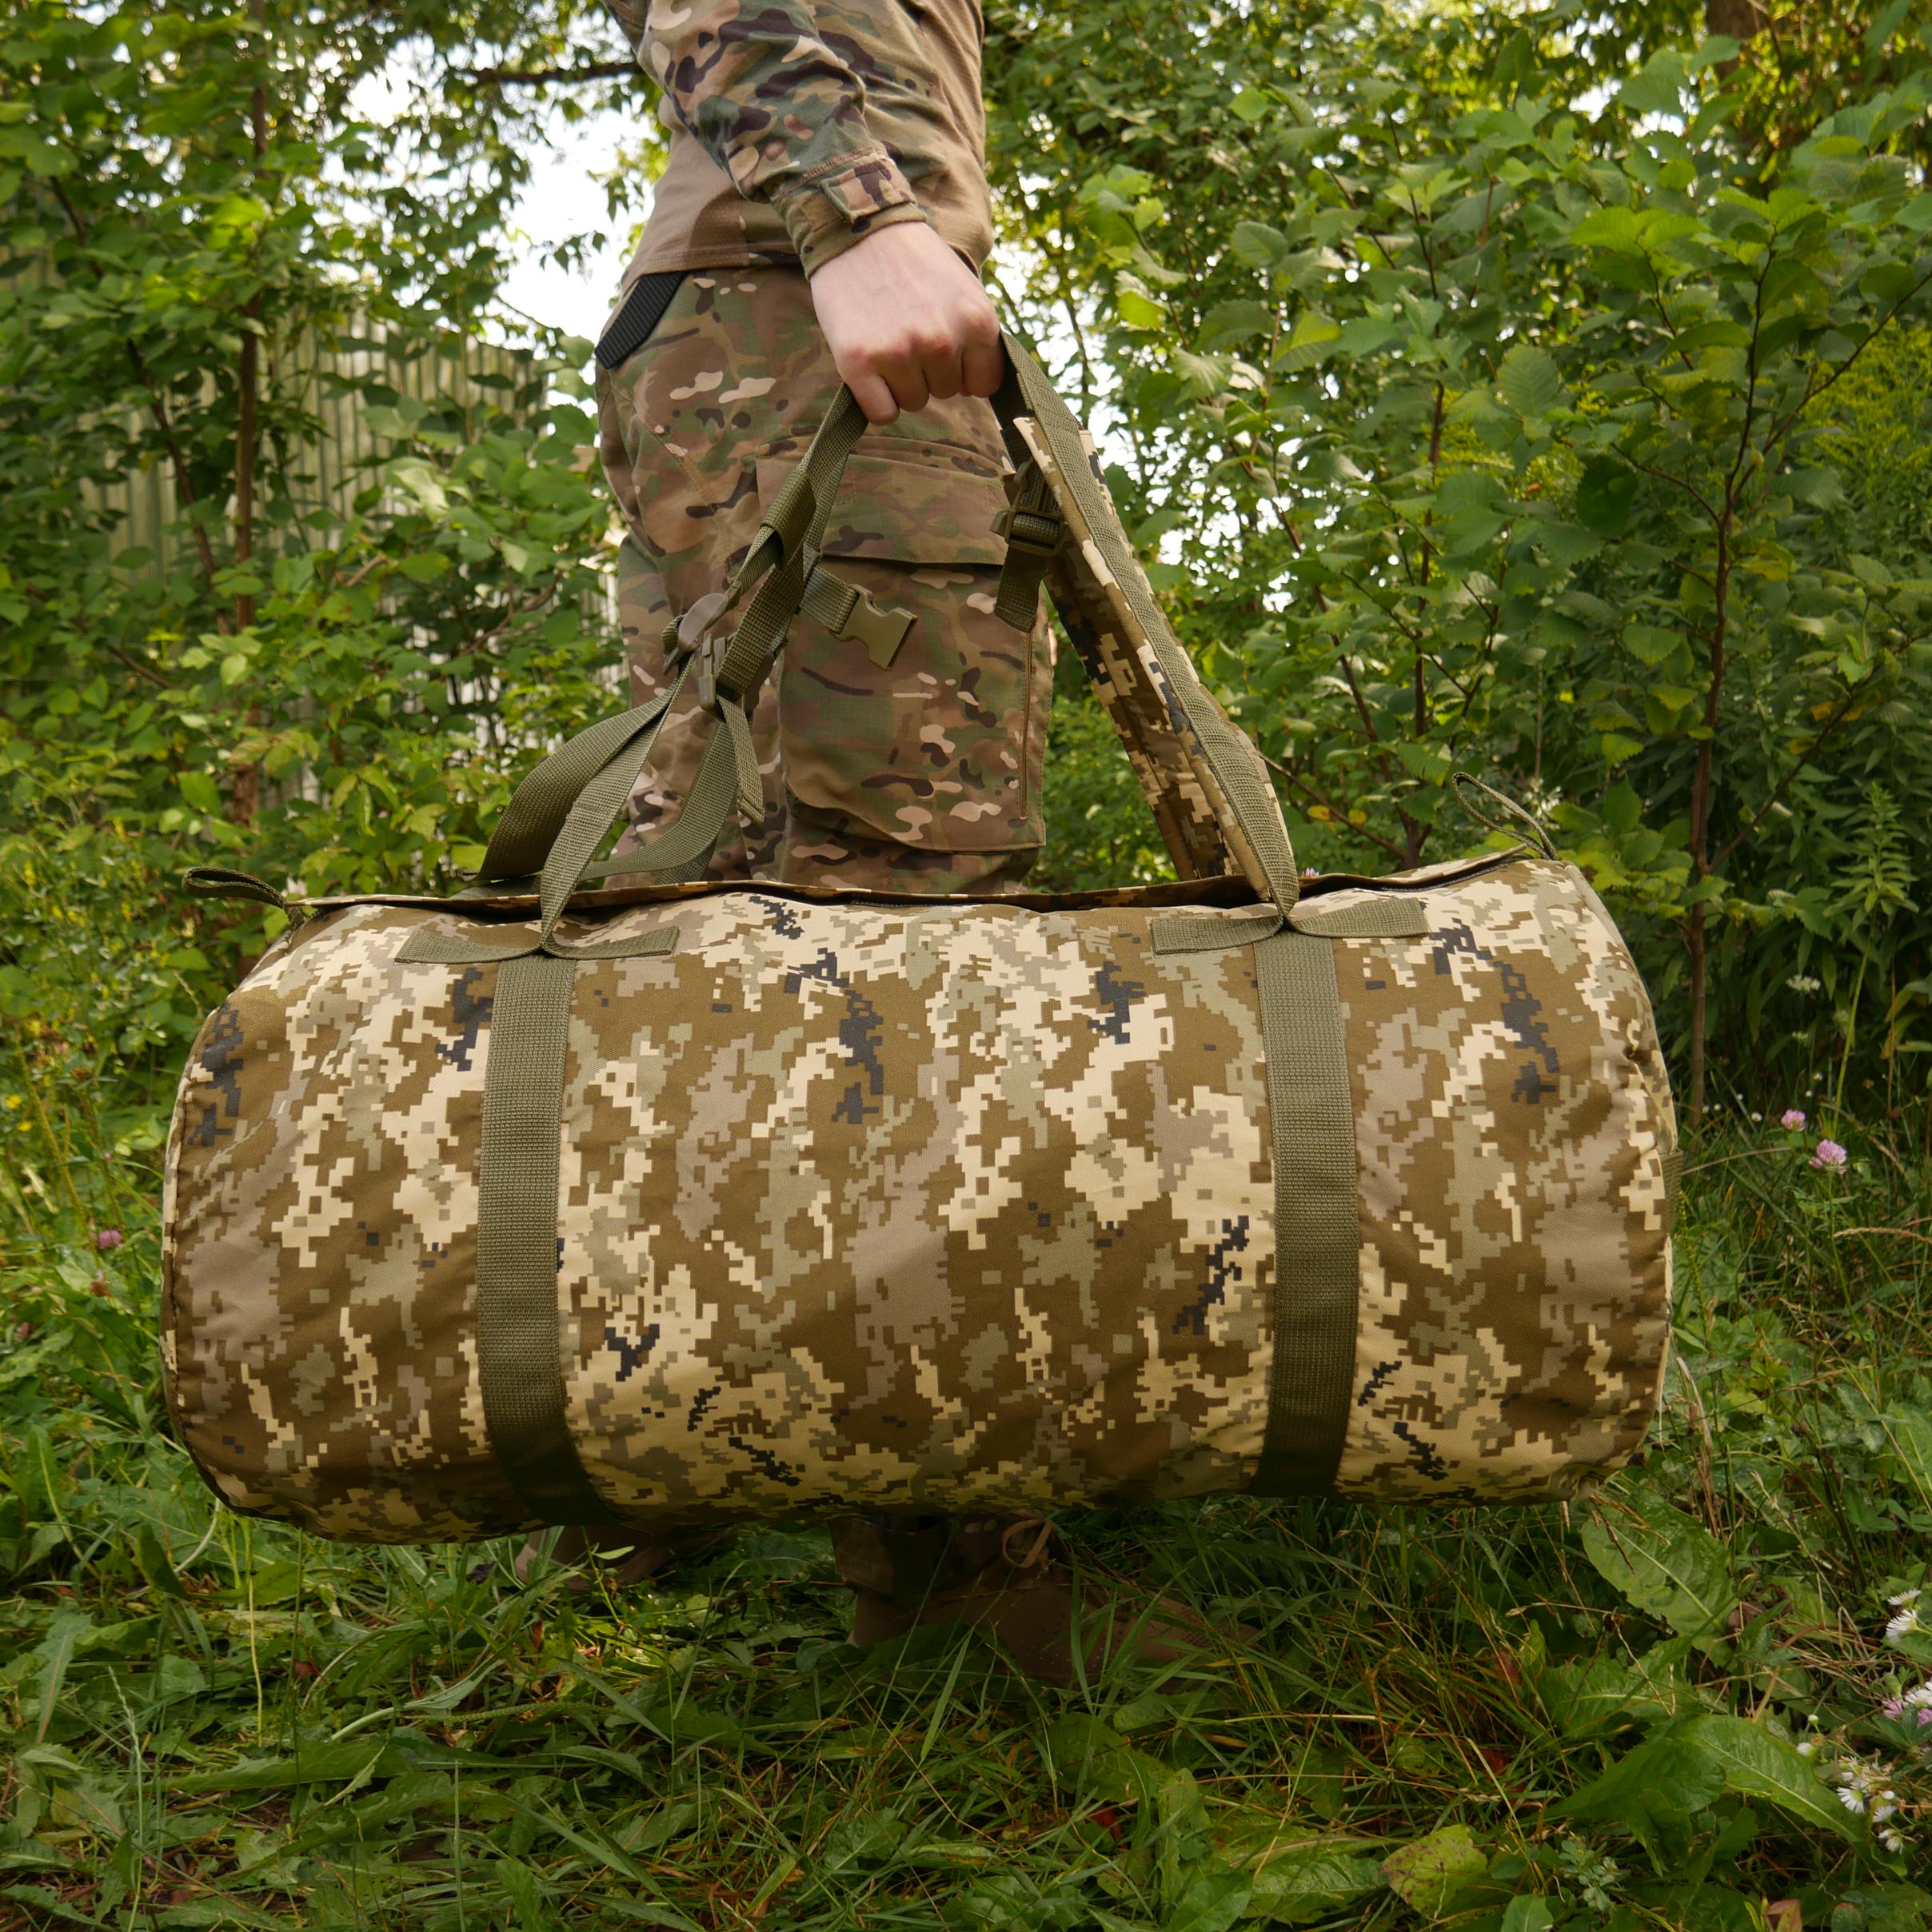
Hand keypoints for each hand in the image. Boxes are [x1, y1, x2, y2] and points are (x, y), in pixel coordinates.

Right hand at [808, 222, 1004, 423]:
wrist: (859, 229)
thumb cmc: (915, 264)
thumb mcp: (964, 290)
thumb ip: (977, 338)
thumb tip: (974, 390)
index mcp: (977, 321)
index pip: (984, 384)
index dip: (963, 369)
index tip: (945, 346)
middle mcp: (941, 340)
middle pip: (945, 392)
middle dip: (929, 370)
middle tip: (907, 327)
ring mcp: (899, 352)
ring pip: (914, 402)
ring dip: (901, 381)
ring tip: (887, 336)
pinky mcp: (859, 362)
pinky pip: (882, 413)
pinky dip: (875, 398)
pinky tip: (869, 363)